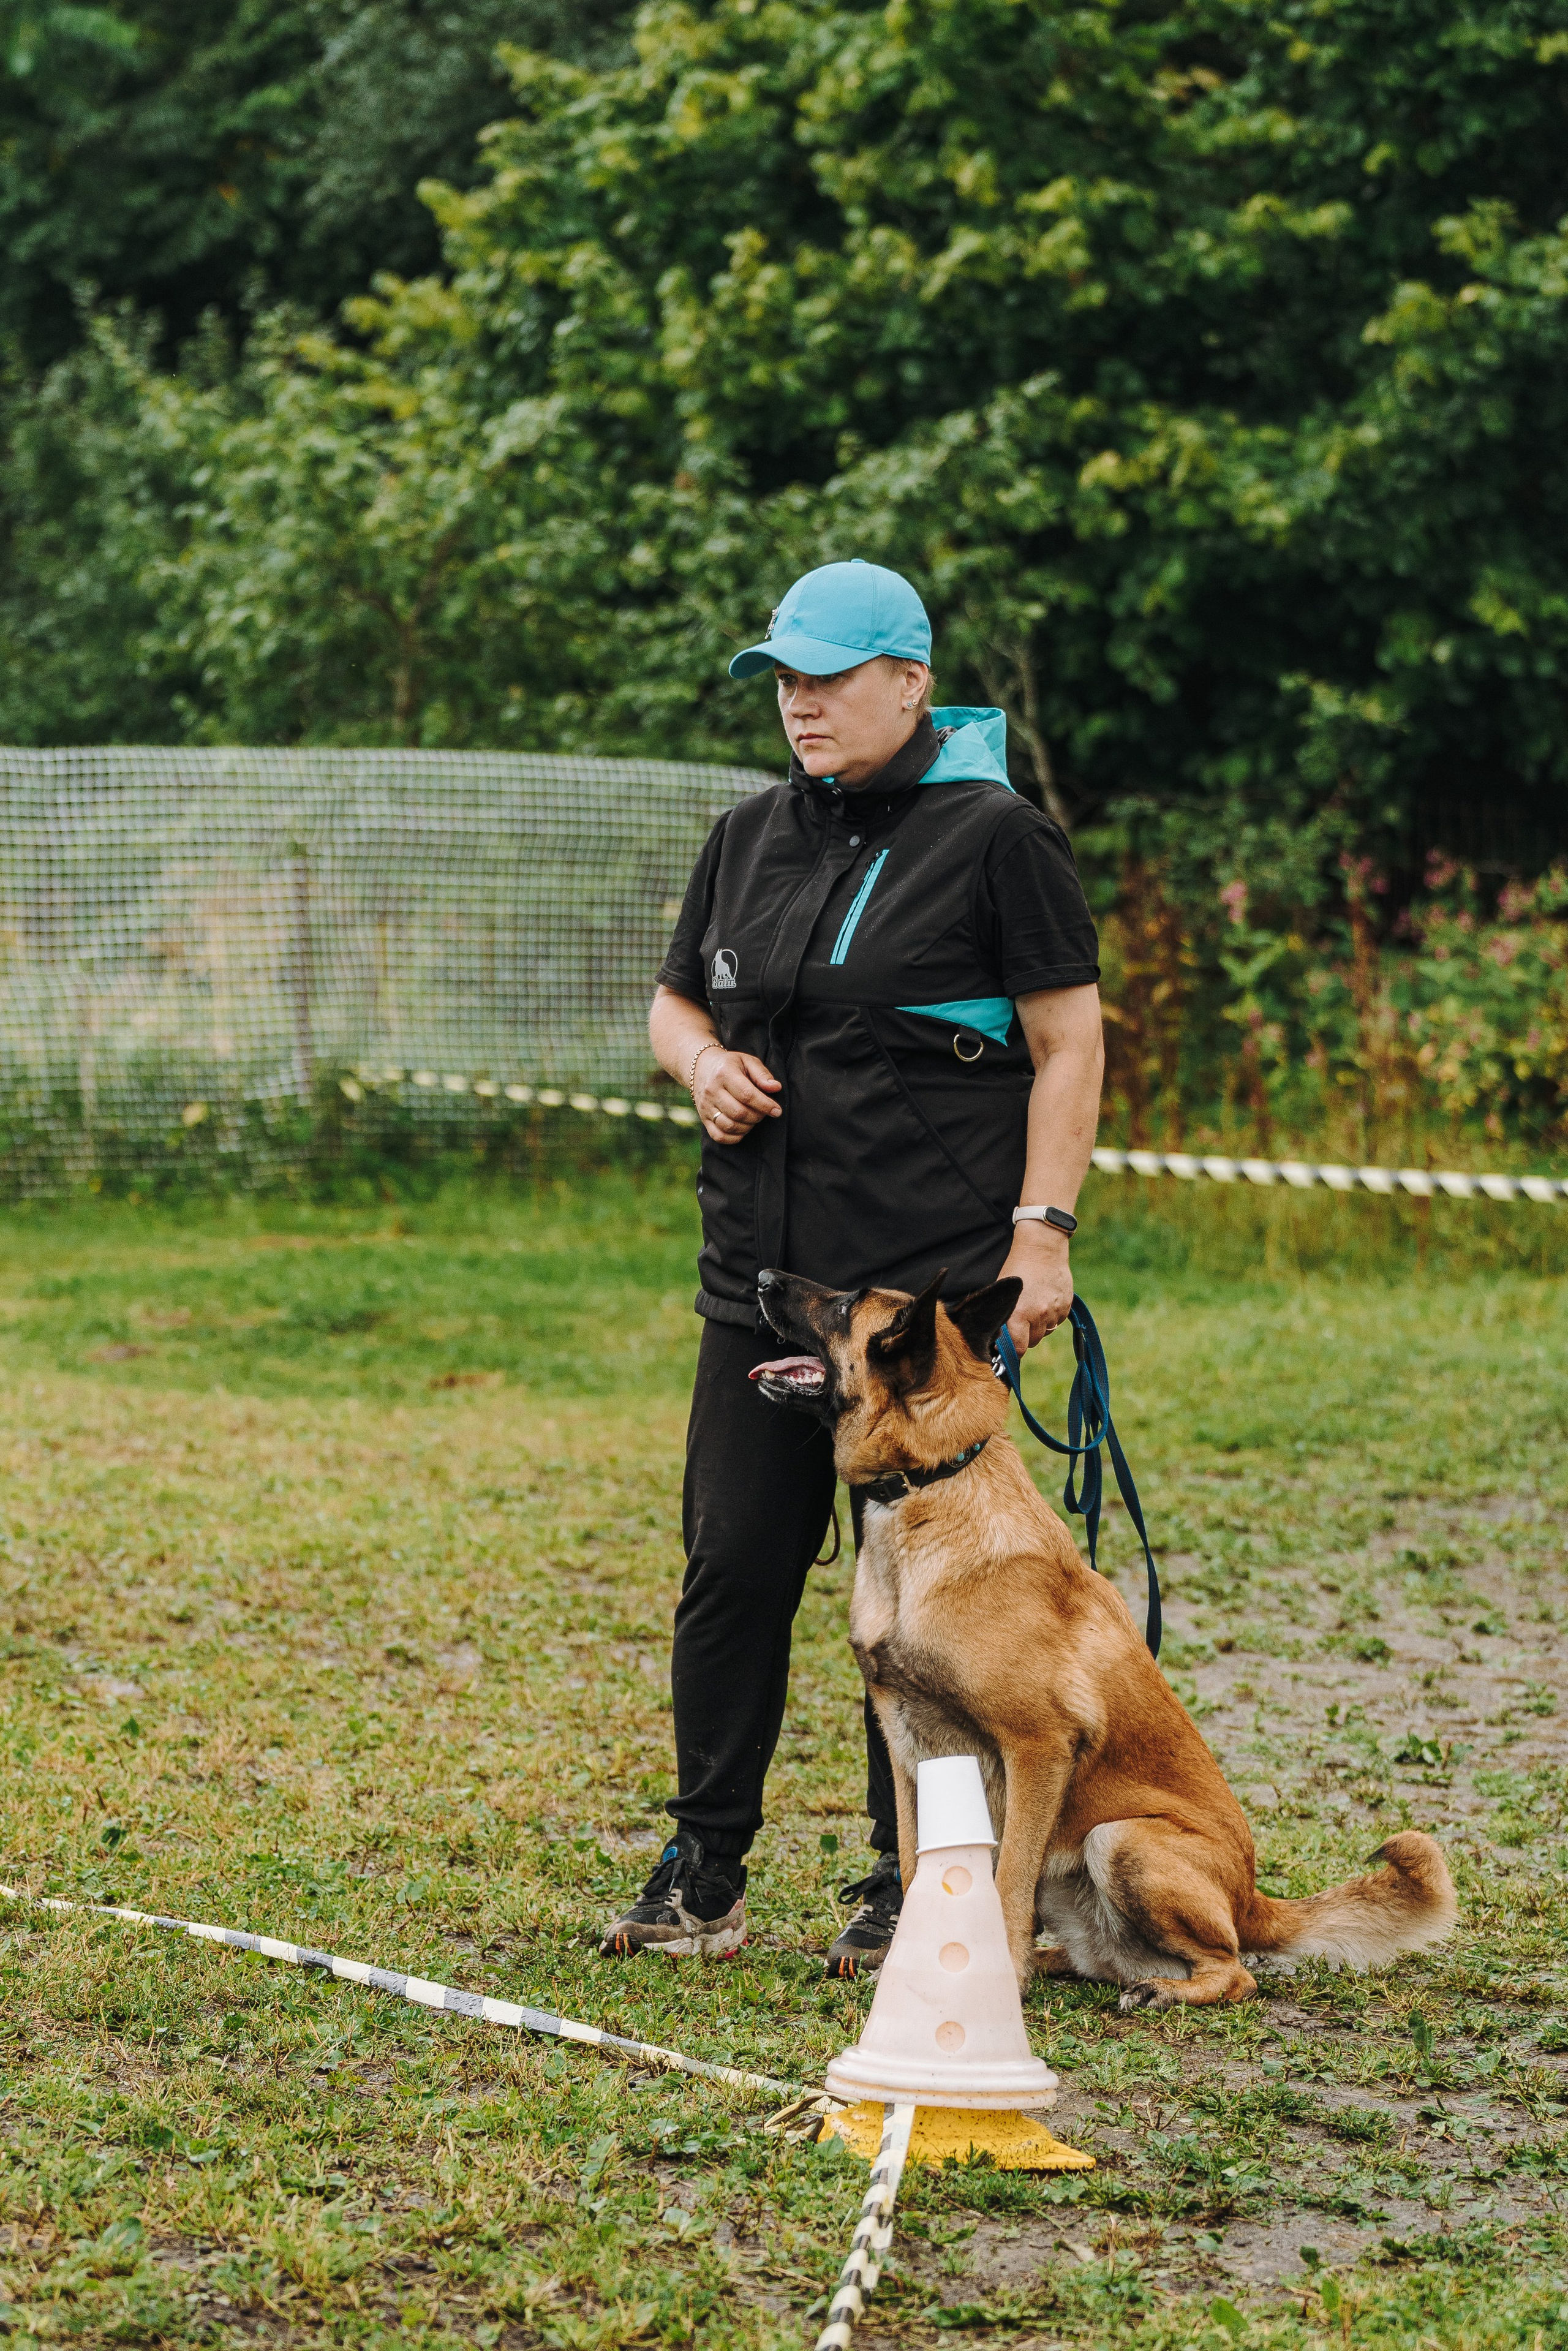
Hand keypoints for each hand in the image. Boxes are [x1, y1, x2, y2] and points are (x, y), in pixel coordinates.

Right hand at [693, 1048, 781, 1143]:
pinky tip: (742, 1128)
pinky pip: (719, 1136)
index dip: (765, 1105)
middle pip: (739, 1112)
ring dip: (747, 1127)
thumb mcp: (747, 1061)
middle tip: (764, 1112)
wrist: (701, 1068)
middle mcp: (712, 1090)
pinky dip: (735, 1137)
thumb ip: (762, 1074)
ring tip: (753, 1118)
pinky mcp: (703, 1119)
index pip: (747, 1094)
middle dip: (757, 1116)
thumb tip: (776, 1088)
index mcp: (724, 1073)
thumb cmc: (730, 1065)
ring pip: (729, 1126)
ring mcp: (706, 1106)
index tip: (777, 1110)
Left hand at [997, 1225, 1073, 1351]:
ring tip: (1034, 1305)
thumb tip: (1000, 1340)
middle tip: (1021, 1320)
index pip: (1019, 1349)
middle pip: (1032, 1341)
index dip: (1014, 1350)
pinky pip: (1057, 1321)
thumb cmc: (1017, 1269)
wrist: (1042, 1248)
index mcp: (1019, 1315)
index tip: (1010, 1347)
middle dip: (1026, 1335)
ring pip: (1045, 1331)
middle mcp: (1038, 1316)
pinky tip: (1046, 1299)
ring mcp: (1054, 1311)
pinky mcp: (1066, 1306)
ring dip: (1039, 1325)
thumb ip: (1003, 1318)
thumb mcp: (1003, 1294)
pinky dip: (1052, 1316)